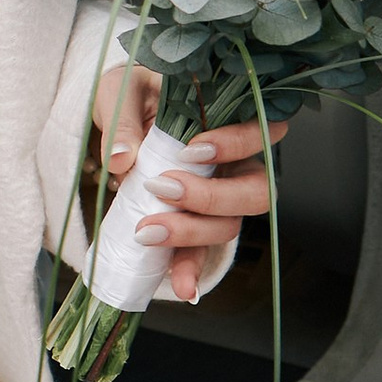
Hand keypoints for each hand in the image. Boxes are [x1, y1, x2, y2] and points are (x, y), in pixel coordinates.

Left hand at [90, 64, 283, 303]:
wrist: (118, 120)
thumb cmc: (133, 97)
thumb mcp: (122, 93)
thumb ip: (123, 119)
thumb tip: (122, 159)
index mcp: (229, 122)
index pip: (262, 132)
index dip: (236, 144)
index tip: (191, 149)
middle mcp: (235, 163)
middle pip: (255, 192)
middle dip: (212, 197)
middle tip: (164, 188)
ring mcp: (218, 198)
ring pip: (229, 225)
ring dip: (192, 233)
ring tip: (148, 230)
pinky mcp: (193, 224)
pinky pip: (201, 253)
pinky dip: (191, 269)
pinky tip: (182, 287)